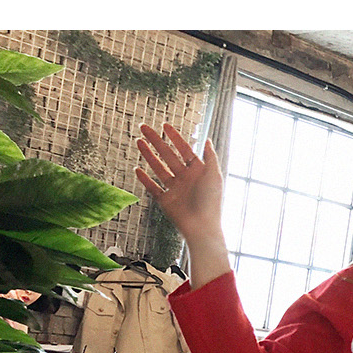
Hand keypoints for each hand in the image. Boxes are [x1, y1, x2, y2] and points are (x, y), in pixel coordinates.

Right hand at [136, 121, 226, 280]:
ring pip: (158, 168)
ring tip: (138, 142)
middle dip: (156, 141)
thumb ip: (210, 157)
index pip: (184, 149)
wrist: (202, 227)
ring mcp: (174, 189)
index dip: (175, 137)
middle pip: (168, 154)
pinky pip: (153, 188)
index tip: (165, 125)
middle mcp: (185, 178)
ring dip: (148, 155)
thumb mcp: (214, 176)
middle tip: (144, 128)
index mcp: (197, 170)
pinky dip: (144, 179)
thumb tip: (208, 139)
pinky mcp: (165, 201)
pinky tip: (137, 169)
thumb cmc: (211, 202)